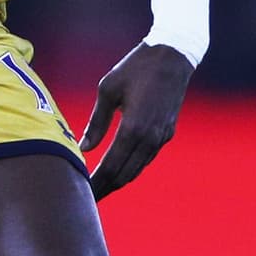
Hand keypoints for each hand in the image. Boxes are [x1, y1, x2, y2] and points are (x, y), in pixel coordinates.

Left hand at [79, 41, 193, 201]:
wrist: (173, 56)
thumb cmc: (136, 67)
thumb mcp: (108, 90)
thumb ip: (96, 122)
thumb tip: (84, 148)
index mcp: (133, 128)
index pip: (110, 166)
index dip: (96, 183)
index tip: (82, 194)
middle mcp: (150, 138)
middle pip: (124, 174)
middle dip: (105, 188)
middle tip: (86, 199)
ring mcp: (161, 137)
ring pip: (137, 169)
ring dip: (118, 181)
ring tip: (100, 189)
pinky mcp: (167, 133)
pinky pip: (146, 158)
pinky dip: (131, 168)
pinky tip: (118, 171)